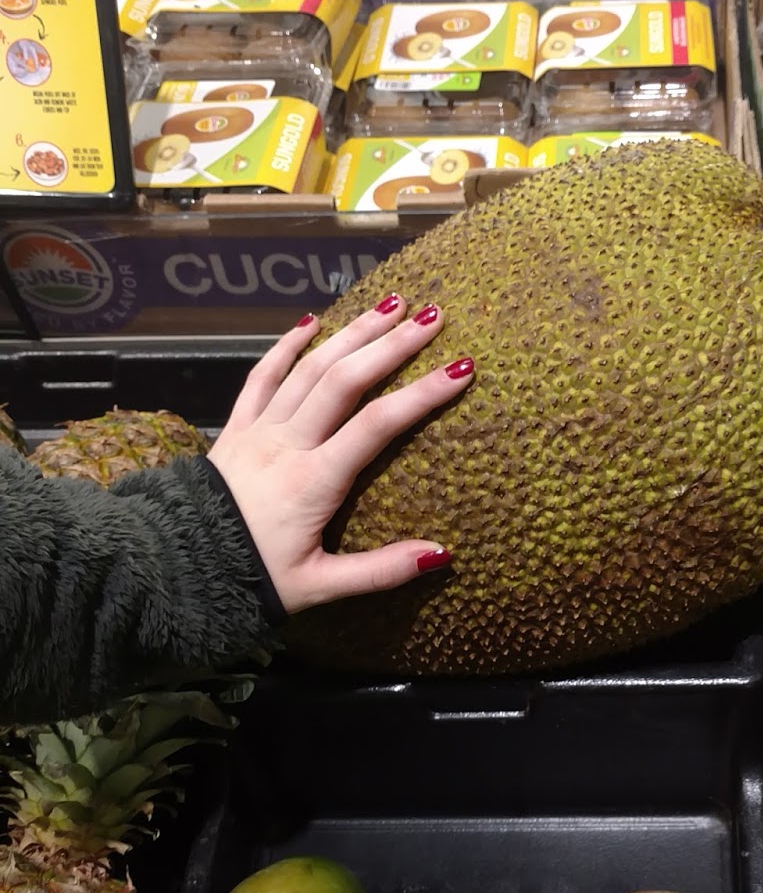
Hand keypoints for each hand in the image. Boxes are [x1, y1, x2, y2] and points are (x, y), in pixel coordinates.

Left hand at [207, 295, 473, 613]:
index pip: (378, 424)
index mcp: (314, 482)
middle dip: (392, 345)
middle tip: (434, 317)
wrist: (172, 570)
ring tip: (392, 306)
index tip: (460, 369)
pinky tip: (312, 321)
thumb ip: (381, 571)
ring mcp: (257, 430)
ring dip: (352, 333)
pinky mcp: (234, 428)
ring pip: (308, 368)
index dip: (422, 394)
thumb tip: (441, 555)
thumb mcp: (319, 587)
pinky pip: (260, 377)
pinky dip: (285, 346)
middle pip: (345, 380)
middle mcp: (287, 444)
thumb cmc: (250, 581)